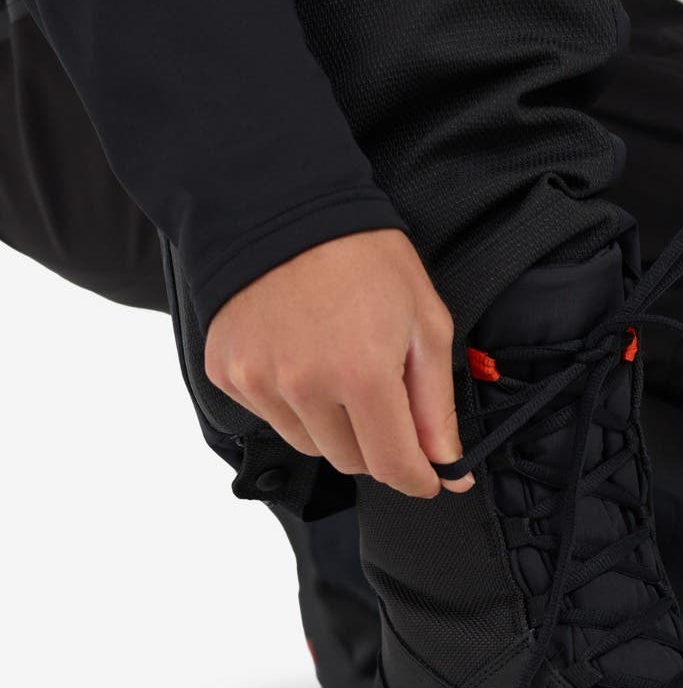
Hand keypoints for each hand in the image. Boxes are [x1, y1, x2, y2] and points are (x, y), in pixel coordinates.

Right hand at [204, 228, 471, 496]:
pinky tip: (303, 360)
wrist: (285, 208)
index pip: (392, 465)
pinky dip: (293, 405)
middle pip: (351, 461)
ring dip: (334, 428)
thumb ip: (436, 405)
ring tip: (341, 371)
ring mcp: (258, 382)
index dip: (417, 479)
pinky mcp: (227, 373)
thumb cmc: (366, 259)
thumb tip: (449, 467)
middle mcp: (304, 386)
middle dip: (378, 446)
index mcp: (361, 375)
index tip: (429, 477)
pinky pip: (271, 417)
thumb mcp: (425, 324)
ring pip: (310, 445)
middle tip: (386, 402)